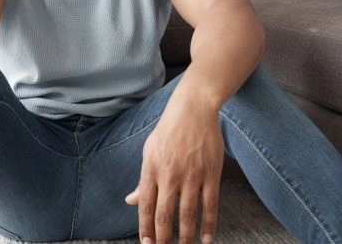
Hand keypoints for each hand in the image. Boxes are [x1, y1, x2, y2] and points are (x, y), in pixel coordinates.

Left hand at [125, 93, 223, 243]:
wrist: (192, 110)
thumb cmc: (168, 131)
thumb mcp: (148, 152)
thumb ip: (142, 180)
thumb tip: (131, 201)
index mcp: (151, 170)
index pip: (146, 207)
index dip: (145, 229)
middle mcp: (169, 175)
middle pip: (165, 215)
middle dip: (163, 239)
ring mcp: (191, 176)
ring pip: (188, 215)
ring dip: (186, 238)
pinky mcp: (210, 175)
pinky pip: (210, 206)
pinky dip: (209, 226)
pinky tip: (206, 239)